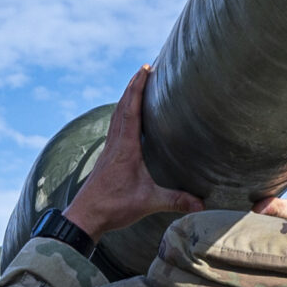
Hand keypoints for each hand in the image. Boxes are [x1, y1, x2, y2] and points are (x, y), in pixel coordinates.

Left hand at [60, 67, 203, 238]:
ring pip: (116, 115)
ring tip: (136, 85)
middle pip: (122, 106)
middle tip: (144, 69)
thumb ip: (175, 200)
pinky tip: (125, 118)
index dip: (138, 87)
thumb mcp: (147, 203)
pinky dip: (121, 114)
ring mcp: (109, 150)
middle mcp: (115, 144)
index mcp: (126, 147)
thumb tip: (202, 204)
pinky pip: (114, 128)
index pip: (132, 109)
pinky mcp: (106, 158)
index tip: (146, 69)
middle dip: (133, 85)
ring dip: (126, 97)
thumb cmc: (112, 207)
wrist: (84, 217)